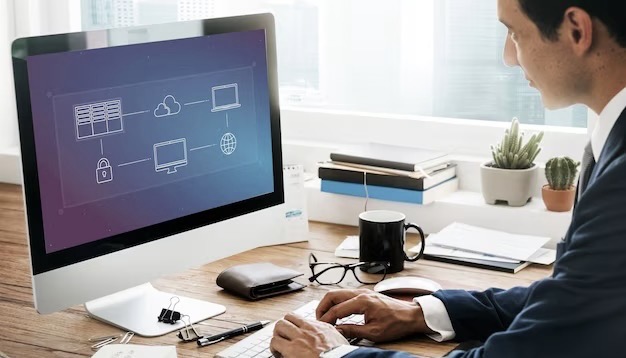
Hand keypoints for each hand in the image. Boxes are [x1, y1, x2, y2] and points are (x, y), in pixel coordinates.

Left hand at [270, 313, 348, 357]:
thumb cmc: (340, 355)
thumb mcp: (339, 340)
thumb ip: (332, 334)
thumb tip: (333, 334)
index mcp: (319, 327)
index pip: (298, 318)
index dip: (293, 325)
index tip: (292, 332)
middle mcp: (307, 329)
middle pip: (286, 318)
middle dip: (282, 328)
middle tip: (283, 338)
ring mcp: (299, 338)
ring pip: (278, 327)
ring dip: (277, 337)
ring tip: (279, 347)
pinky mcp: (292, 350)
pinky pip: (275, 342)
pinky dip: (274, 349)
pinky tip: (279, 356)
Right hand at [316, 289, 432, 341]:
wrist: (410, 316)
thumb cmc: (396, 323)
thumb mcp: (374, 332)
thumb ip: (352, 331)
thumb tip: (337, 331)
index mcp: (362, 301)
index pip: (336, 309)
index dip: (326, 319)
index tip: (321, 327)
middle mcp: (361, 293)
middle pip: (332, 295)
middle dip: (322, 307)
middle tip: (319, 320)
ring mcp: (363, 292)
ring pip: (338, 293)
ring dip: (329, 304)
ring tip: (326, 318)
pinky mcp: (365, 294)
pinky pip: (345, 295)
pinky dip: (337, 303)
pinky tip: (337, 313)